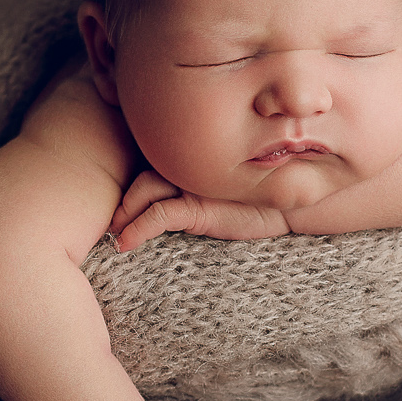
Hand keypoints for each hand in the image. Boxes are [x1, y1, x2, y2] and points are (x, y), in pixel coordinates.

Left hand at [108, 171, 290, 252]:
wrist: (294, 201)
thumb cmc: (257, 196)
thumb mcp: (222, 189)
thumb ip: (194, 185)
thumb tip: (161, 201)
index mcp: (190, 157)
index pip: (147, 159)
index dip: (128, 180)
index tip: (114, 206)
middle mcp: (188, 164)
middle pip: (139, 173)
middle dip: (120, 199)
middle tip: (108, 222)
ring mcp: (193, 182)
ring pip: (144, 190)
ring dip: (123, 214)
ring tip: (113, 234)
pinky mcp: (200, 205)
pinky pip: (159, 214)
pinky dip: (137, 229)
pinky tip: (124, 243)